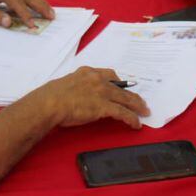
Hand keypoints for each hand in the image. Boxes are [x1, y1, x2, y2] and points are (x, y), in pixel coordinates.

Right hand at [32, 66, 149, 128]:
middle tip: (141, 102)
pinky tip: (136, 124)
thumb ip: (77, 86)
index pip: (109, 74)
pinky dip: (131, 118)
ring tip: (144, 112)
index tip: (123, 87)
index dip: (119, 82)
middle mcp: (98, 80)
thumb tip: (78, 95)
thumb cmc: (51, 96)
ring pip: (126, 98)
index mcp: (87, 72)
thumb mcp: (66, 84)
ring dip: (137, 106)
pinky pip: (123, 113)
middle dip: (133, 95)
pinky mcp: (104, 106)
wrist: (50, 102)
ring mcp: (102, 93)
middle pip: (121, 87)